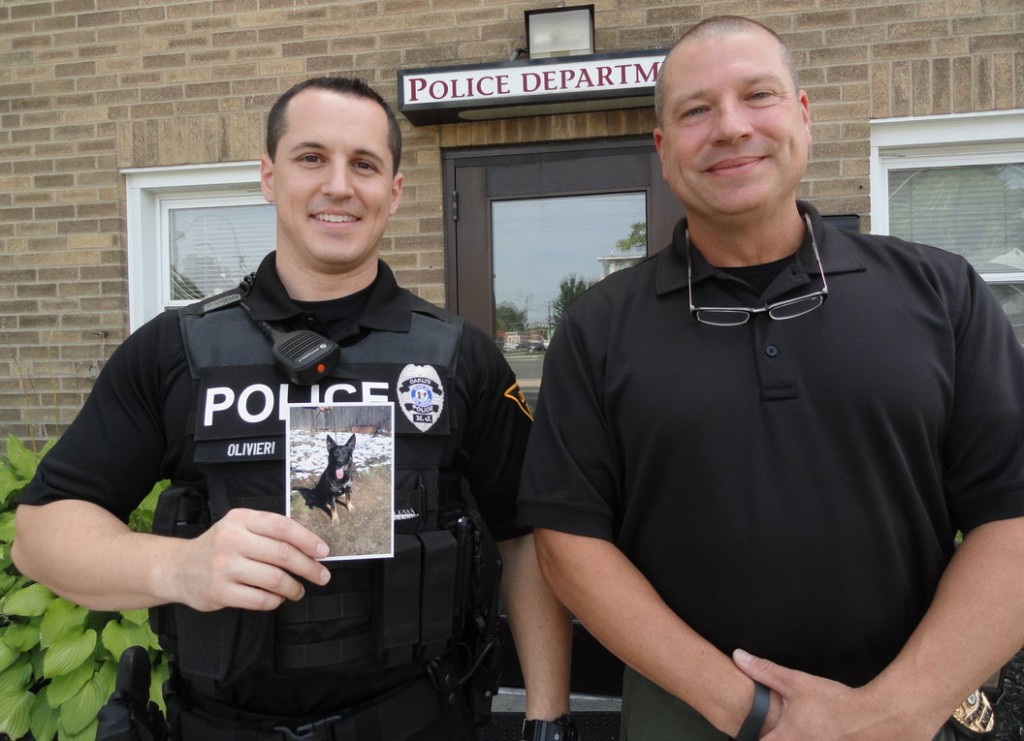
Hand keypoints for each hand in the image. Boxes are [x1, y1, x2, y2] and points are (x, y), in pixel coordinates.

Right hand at [160, 508, 330, 611]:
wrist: (178, 568)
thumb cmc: (219, 546)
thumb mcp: (239, 527)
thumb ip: (269, 531)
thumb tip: (310, 546)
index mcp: (240, 520)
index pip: (282, 527)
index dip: (307, 540)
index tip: (324, 551)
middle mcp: (232, 541)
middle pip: (283, 554)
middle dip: (309, 567)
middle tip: (322, 576)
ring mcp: (224, 567)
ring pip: (274, 579)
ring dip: (294, 587)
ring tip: (298, 590)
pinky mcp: (220, 592)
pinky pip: (260, 599)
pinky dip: (275, 600)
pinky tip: (277, 598)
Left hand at [733, 649, 926, 740]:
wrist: (871, 718)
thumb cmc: (833, 703)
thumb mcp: (796, 683)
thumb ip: (764, 671)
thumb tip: (739, 656)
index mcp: (786, 739)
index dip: (746, 738)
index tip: (743, 732)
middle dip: (767, 737)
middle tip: (765, 730)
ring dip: (787, 739)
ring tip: (791, 729)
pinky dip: (805, 740)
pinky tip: (809, 733)